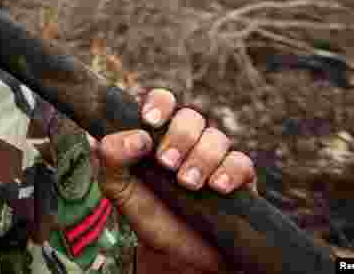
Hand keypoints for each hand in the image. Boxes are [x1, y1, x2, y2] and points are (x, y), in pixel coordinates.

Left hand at [94, 89, 256, 272]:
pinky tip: (217, 187)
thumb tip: (134, 137)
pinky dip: (229, 171)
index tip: (150, 122)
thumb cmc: (145, 212)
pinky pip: (242, 162)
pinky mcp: (239, 179)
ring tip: (187, 183)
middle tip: (166, 163)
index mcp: (157, 132)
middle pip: (191, 116)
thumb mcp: (116, 187)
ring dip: (201, 157)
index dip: (159, 104)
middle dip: (179, 137)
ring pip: (217, 137)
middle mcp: (188, 139)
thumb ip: (111, 158)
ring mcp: (215, 157)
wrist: (174, 253)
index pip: (163, 100)